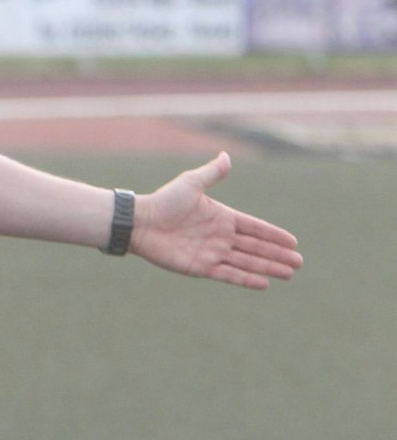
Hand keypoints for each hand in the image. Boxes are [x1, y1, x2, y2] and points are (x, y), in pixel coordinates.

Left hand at [130, 152, 301, 289]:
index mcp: (222, 217)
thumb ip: (212, 174)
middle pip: (255, 247)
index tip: (293, 242)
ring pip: (247, 262)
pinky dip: (246, 279)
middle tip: (299, 262)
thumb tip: (226, 156)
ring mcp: (212, 252)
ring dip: (268, 267)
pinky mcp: (201, 267)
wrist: (140, 222)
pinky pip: (228, 274)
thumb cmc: (163, 201)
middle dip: (277, 255)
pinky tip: (264, 283)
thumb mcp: (191, 184)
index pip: (254, 227)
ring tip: (289, 273)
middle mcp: (220, 236)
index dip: (274, 235)